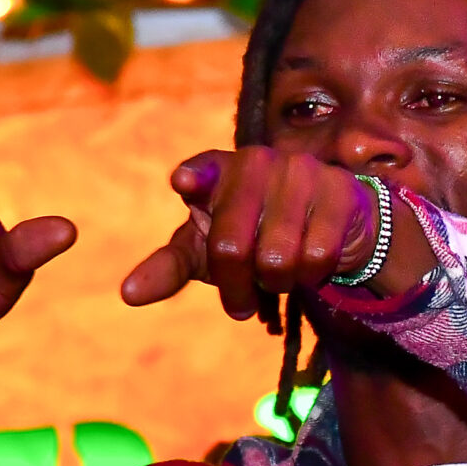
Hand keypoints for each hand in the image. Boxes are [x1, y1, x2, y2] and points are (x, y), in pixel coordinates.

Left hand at [121, 149, 382, 319]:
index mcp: (218, 170)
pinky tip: (311, 264)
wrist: (331, 226)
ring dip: (277, 284)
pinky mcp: (339, 191)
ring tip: (281, 275)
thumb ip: (168, 268)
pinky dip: (311, 277)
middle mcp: (256, 161)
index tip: (183, 183)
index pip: (201, 169)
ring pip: (277, 259)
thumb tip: (127, 294)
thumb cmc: (255, 236)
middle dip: (235, 288)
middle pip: (231, 245)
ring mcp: (300, 172)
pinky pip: (316, 257)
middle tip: (241, 304)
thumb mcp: (207, 251)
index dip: (193, 177)